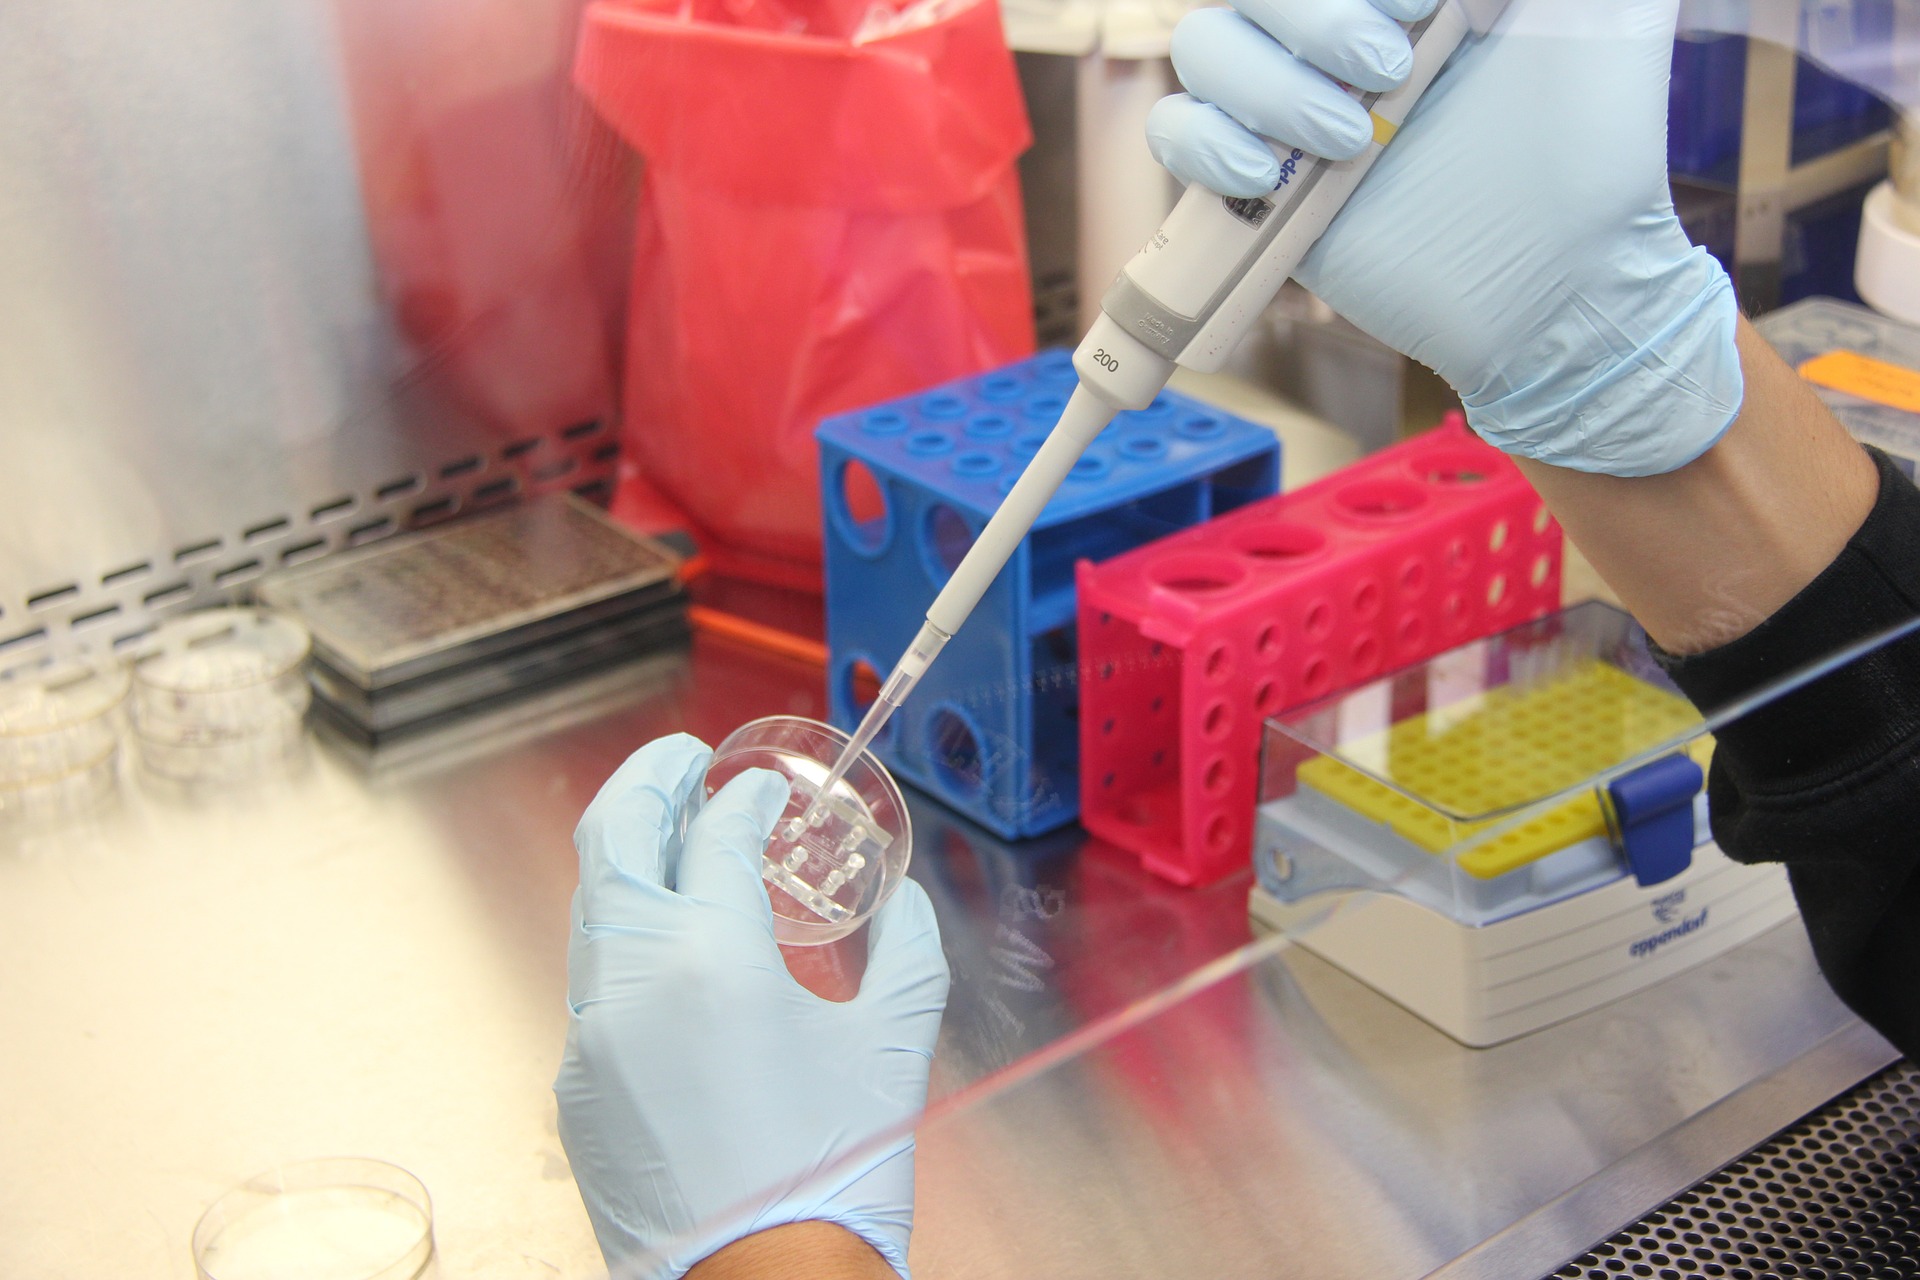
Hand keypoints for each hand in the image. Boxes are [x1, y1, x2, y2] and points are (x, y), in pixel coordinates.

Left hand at [555, 735, 950, 1278]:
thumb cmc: (833, 1175)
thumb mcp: (892, 1045)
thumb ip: (907, 953)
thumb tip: (906, 905)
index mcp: (714, 959)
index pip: (717, 834)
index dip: (745, 795)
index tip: (764, 786)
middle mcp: (634, 984)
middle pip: (612, 840)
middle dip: (647, 783)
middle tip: (682, 761)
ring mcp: (591, 1037)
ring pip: (593, 913)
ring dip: (630, 860)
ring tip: (672, 839)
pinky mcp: (574, 1086)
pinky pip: (592, 986)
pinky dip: (626, 941)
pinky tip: (667, 949)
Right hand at [1145, 0, 1742, 477]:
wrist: (1564, 281)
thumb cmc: (1597, 141)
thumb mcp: (1605, 2)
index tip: (1427, 5)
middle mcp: (1332, 29)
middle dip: (1311, 14)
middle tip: (1393, 66)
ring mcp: (1285, 102)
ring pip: (1201, 43)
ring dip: (1268, 83)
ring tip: (1348, 136)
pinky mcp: (1250, 187)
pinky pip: (1173, 133)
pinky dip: (1207, 141)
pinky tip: (1271, 170)